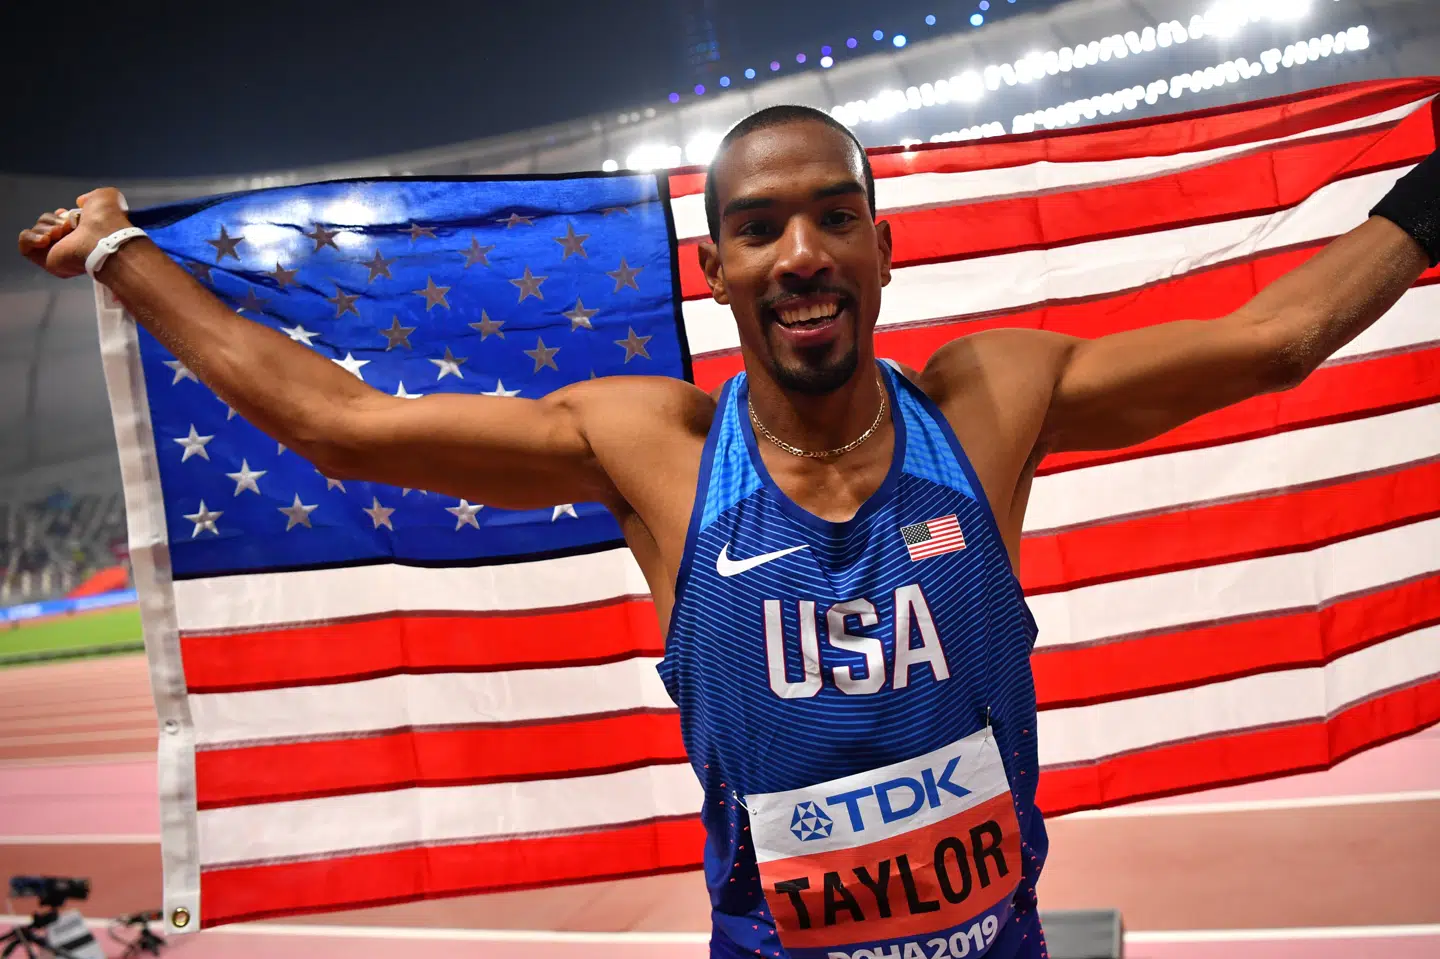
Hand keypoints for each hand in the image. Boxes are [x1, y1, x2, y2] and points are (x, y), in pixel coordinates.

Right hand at [16, 188, 133, 278]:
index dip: (59, 215)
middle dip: (52, 220)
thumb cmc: (107, 220)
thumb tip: (81, 201)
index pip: (60, 221)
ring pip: (36, 231)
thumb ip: (92, 196)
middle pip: (46, 224)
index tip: (66, 215)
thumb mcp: (105, 197)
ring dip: (45, 228)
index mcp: (82, 232)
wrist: (104, 238)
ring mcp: (57, 254)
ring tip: (60, 233)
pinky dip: (31, 238)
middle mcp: (70, 244)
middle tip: (66, 226)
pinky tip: (45, 240)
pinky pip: (24, 245)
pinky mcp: (45, 261)